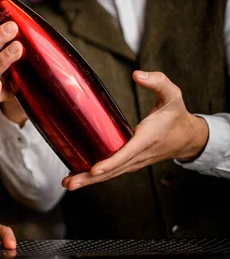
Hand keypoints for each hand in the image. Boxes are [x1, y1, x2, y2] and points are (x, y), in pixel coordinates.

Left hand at [62, 71, 209, 190]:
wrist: (188, 137)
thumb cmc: (176, 115)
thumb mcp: (172, 94)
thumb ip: (157, 81)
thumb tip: (137, 75)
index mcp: (147, 138)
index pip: (127, 153)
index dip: (110, 163)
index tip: (94, 170)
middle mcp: (139, 154)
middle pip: (113, 169)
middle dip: (90, 178)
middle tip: (69, 183)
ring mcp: (135, 161)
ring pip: (111, 174)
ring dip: (89, 180)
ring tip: (68, 183)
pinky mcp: (131, 162)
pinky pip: (113, 172)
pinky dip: (96, 177)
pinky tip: (79, 177)